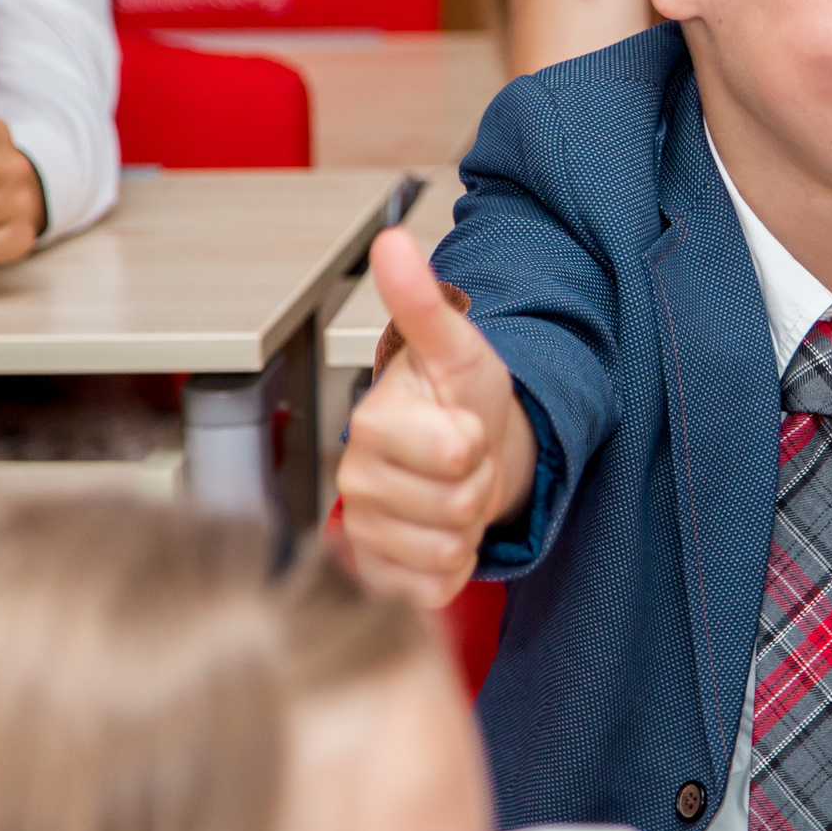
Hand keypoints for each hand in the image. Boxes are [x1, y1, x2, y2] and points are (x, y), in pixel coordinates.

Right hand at [336, 230, 534, 607]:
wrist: (467, 450)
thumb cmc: (459, 399)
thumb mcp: (457, 347)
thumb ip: (422, 301)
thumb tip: (392, 242)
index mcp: (370, 424)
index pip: (454, 452)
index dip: (476, 441)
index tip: (462, 423)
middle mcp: (355, 481)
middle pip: (455, 504)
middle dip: (476, 483)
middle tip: (463, 460)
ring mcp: (364, 531)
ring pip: (445, 550)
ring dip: (466, 524)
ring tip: (453, 491)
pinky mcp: (379, 577)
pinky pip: (433, 588)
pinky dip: (453, 564)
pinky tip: (442, 529)